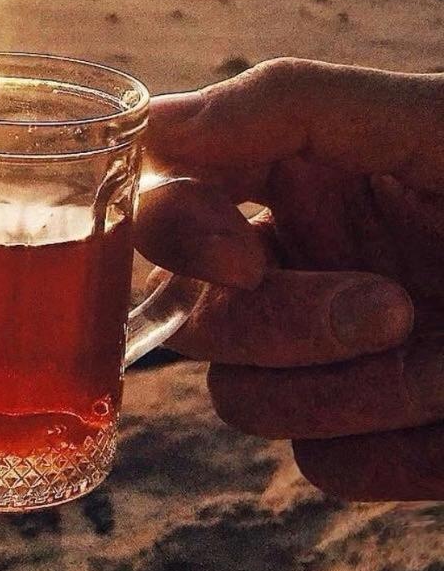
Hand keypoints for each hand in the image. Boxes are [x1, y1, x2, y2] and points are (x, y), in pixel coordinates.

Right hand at [136, 59, 441, 500]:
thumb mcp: (431, 125)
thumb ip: (285, 105)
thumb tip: (153, 125)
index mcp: (293, 178)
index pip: (165, 200)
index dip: (179, 230)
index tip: (246, 252)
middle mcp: (292, 268)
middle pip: (197, 317)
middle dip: (289, 323)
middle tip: (394, 310)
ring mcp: (323, 360)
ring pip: (242, 400)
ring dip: (349, 389)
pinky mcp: (366, 438)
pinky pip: (320, 464)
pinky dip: (396, 449)